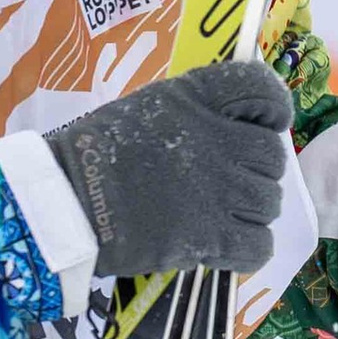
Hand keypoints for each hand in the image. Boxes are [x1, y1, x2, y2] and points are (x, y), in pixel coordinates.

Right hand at [41, 57, 293, 276]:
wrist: (65, 203)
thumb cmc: (93, 153)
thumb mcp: (146, 107)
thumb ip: (193, 110)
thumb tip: (231, 125)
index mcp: (198, 98)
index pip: (261, 90)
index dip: (272, 109)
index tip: (262, 124)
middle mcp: (218, 141)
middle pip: (272, 156)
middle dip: (256, 170)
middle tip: (228, 182)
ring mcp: (219, 191)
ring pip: (269, 202)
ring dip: (251, 211)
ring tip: (221, 215)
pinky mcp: (212, 237)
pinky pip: (259, 245)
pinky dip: (248, 249)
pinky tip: (224, 246)